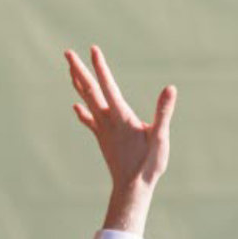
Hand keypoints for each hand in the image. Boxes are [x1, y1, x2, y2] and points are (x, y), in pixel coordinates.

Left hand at [66, 47, 175, 234]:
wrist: (132, 189)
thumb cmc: (148, 164)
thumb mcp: (160, 137)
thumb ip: (163, 112)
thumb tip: (170, 89)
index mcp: (121, 117)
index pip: (108, 86)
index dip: (100, 67)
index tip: (93, 49)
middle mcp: (107, 120)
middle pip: (89, 90)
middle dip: (78, 70)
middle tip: (67, 53)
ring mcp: (102, 130)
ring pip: (87, 101)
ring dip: (78, 84)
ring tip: (70, 69)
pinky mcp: (103, 139)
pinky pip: (90, 121)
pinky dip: (82, 111)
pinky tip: (76, 107)